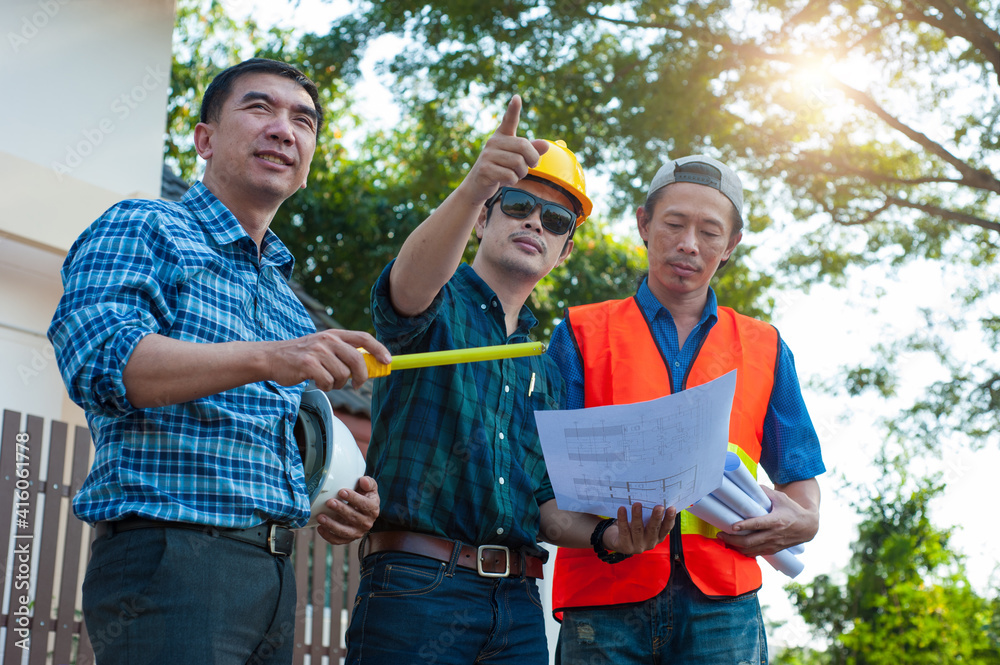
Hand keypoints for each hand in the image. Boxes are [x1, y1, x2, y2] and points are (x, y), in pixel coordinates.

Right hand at [269, 329, 390, 390]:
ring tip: (327, 380)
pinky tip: (316, 382)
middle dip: (361, 376)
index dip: (379, 349)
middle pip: (357, 359)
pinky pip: (328, 381)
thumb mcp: (324, 347)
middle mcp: (328, 339)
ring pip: (342, 374)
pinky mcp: (308, 364)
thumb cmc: (302, 356)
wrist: (272, 357)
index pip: (363, 338)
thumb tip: (370, 366)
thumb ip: (344, 353)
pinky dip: (326, 386)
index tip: (388, 361)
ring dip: (337, 383)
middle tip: (357, 384)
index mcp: (335, 334)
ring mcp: (317, 351)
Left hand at [315, 476, 379, 544]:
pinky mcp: (348, 539)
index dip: (353, 498)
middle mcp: (367, 523)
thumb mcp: (370, 487)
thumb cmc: (365, 496)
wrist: (363, 509)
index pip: (365, 505)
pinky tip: (320, 527)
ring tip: (321, 517)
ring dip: (332, 525)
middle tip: (329, 502)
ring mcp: (357, 532)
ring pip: (345, 532)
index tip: (342, 491)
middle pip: (354, 518)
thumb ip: (368, 482)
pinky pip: (338, 540)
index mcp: (373, 510)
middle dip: (340, 510)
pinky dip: (328, 536)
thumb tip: (363, 481)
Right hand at [460, 95, 549, 204]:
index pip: (509, 120)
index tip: (517, 98)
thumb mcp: (517, 158)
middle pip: (523, 146)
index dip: (513, 109)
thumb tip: (546, 145)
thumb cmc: (500, 169)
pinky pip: (510, 175)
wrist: (477, 185)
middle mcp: (493, 142)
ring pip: (518, 163)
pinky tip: (505, 180)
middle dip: (533, 159)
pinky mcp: (485, 170)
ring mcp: (488, 155)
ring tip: (514, 174)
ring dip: (522, 173)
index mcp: (501, 136)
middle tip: (531, 166)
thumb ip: (531, 151)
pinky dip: (513, 181)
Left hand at [603, 502, 675, 554]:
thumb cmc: (633, 528)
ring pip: (637, 529)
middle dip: (656, 518)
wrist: (616, 540)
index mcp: (658, 537)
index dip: (669, 519)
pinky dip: (623, 519)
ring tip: (637, 504)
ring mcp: (637, 546)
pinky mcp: (625, 546)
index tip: (671, 508)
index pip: (666, 528)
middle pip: (653, 529)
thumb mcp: (644, 523)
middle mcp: (649, 543)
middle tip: (659, 507)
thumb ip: (650, 515)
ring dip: (637, 516)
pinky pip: (624, 531)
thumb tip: (654, 497)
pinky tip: (622, 509)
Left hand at [717, 482, 819, 556]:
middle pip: (751, 541)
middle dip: (733, 539)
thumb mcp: (781, 498)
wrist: (808, 527)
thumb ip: (765, 492)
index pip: (758, 524)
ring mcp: (773, 544)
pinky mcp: (773, 550)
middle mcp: (774, 535)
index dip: (745, 526)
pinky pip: (756, 553)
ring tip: (724, 540)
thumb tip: (749, 484)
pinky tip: (735, 547)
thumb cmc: (792, 509)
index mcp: (776, 521)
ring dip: (736, 547)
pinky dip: (744, 552)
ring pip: (751, 550)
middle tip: (720, 534)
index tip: (732, 526)